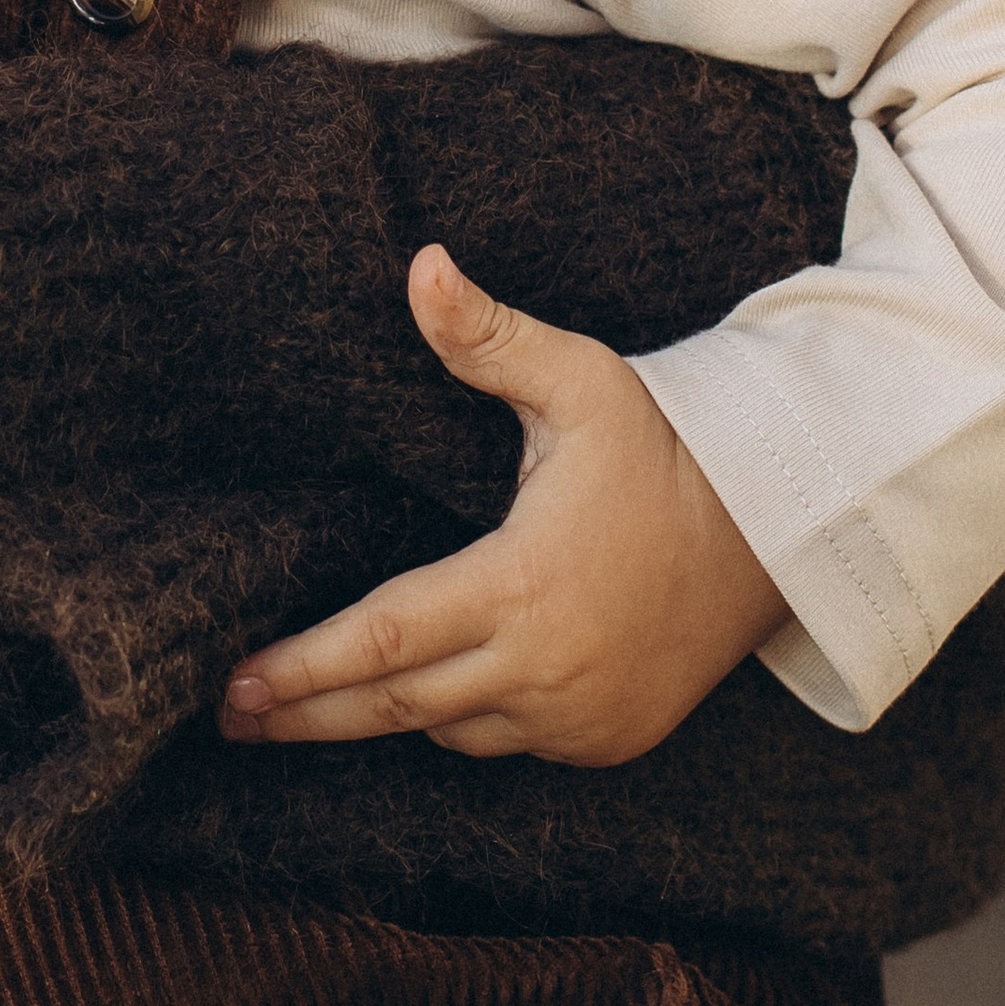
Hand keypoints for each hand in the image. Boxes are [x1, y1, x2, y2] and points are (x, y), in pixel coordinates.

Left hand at [220, 244, 790, 764]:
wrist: (776, 536)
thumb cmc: (664, 451)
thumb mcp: (579, 383)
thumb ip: (488, 336)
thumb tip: (421, 264)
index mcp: (521, 585)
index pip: (383, 638)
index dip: (304, 667)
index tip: (235, 682)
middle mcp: (543, 667)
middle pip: (396, 705)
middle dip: (306, 716)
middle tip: (228, 717)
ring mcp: (577, 716)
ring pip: (449, 730)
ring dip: (382, 715)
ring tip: (300, 712)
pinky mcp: (606, 741)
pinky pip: (506, 740)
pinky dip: (460, 719)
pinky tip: (415, 697)